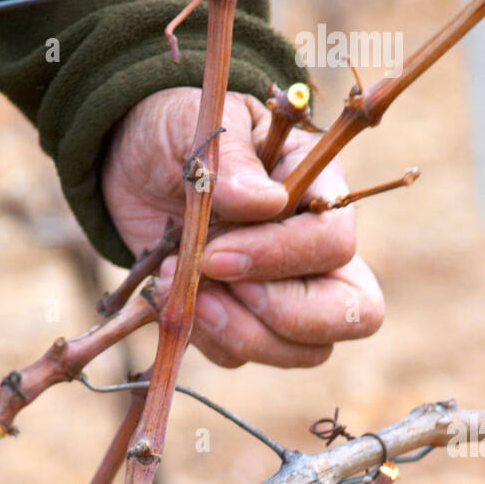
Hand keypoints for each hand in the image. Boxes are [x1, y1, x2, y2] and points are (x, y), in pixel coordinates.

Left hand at [102, 88, 383, 368]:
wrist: (133, 164)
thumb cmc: (177, 131)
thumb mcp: (201, 126)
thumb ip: (233, 160)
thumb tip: (268, 203)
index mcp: (320, 190)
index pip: (334, 243)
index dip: (280, 258)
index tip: (215, 255)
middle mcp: (316, 252)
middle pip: (351, 314)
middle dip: (283, 317)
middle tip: (214, 284)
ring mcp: (285, 294)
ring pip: (303, 351)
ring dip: (237, 333)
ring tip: (179, 287)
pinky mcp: (242, 322)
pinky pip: (240, 356)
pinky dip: (203, 336)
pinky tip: (169, 292)